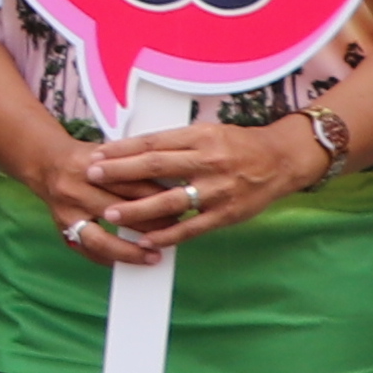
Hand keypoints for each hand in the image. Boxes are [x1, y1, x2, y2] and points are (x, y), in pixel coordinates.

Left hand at [71, 114, 329, 266]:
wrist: (281, 160)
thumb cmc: (239, 145)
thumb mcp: (208, 132)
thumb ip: (177, 142)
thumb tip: (137, 149)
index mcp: (200, 137)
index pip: (153, 142)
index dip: (123, 149)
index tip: (97, 154)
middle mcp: (207, 161)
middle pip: (156, 166)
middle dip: (120, 172)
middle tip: (91, 176)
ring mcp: (217, 189)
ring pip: (170, 200)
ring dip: (138, 209)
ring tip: (111, 215)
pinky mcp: (226, 214)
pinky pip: (192, 227)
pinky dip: (168, 235)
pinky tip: (146, 240)